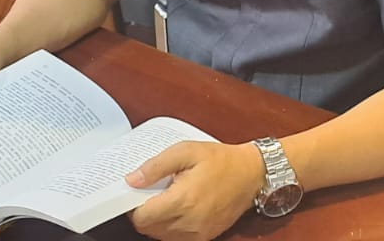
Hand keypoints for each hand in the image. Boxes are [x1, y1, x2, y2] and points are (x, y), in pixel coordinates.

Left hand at [125, 141, 264, 240]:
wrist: (251, 174)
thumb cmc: (221, 160)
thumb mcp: (186, 151)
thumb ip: (156, 166)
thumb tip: (132, 179)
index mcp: (183, 200)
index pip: (142, 217)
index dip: (132, 206)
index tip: (135, 193)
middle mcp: (190, 221)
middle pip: (148, 229)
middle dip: (143, 213)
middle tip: (150, 194)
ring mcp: (198, 232)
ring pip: (161, 236)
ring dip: (155, 222)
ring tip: (165, 200)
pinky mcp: (205, 236)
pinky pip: (177, 239)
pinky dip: (170, 228)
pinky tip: (177, 210)